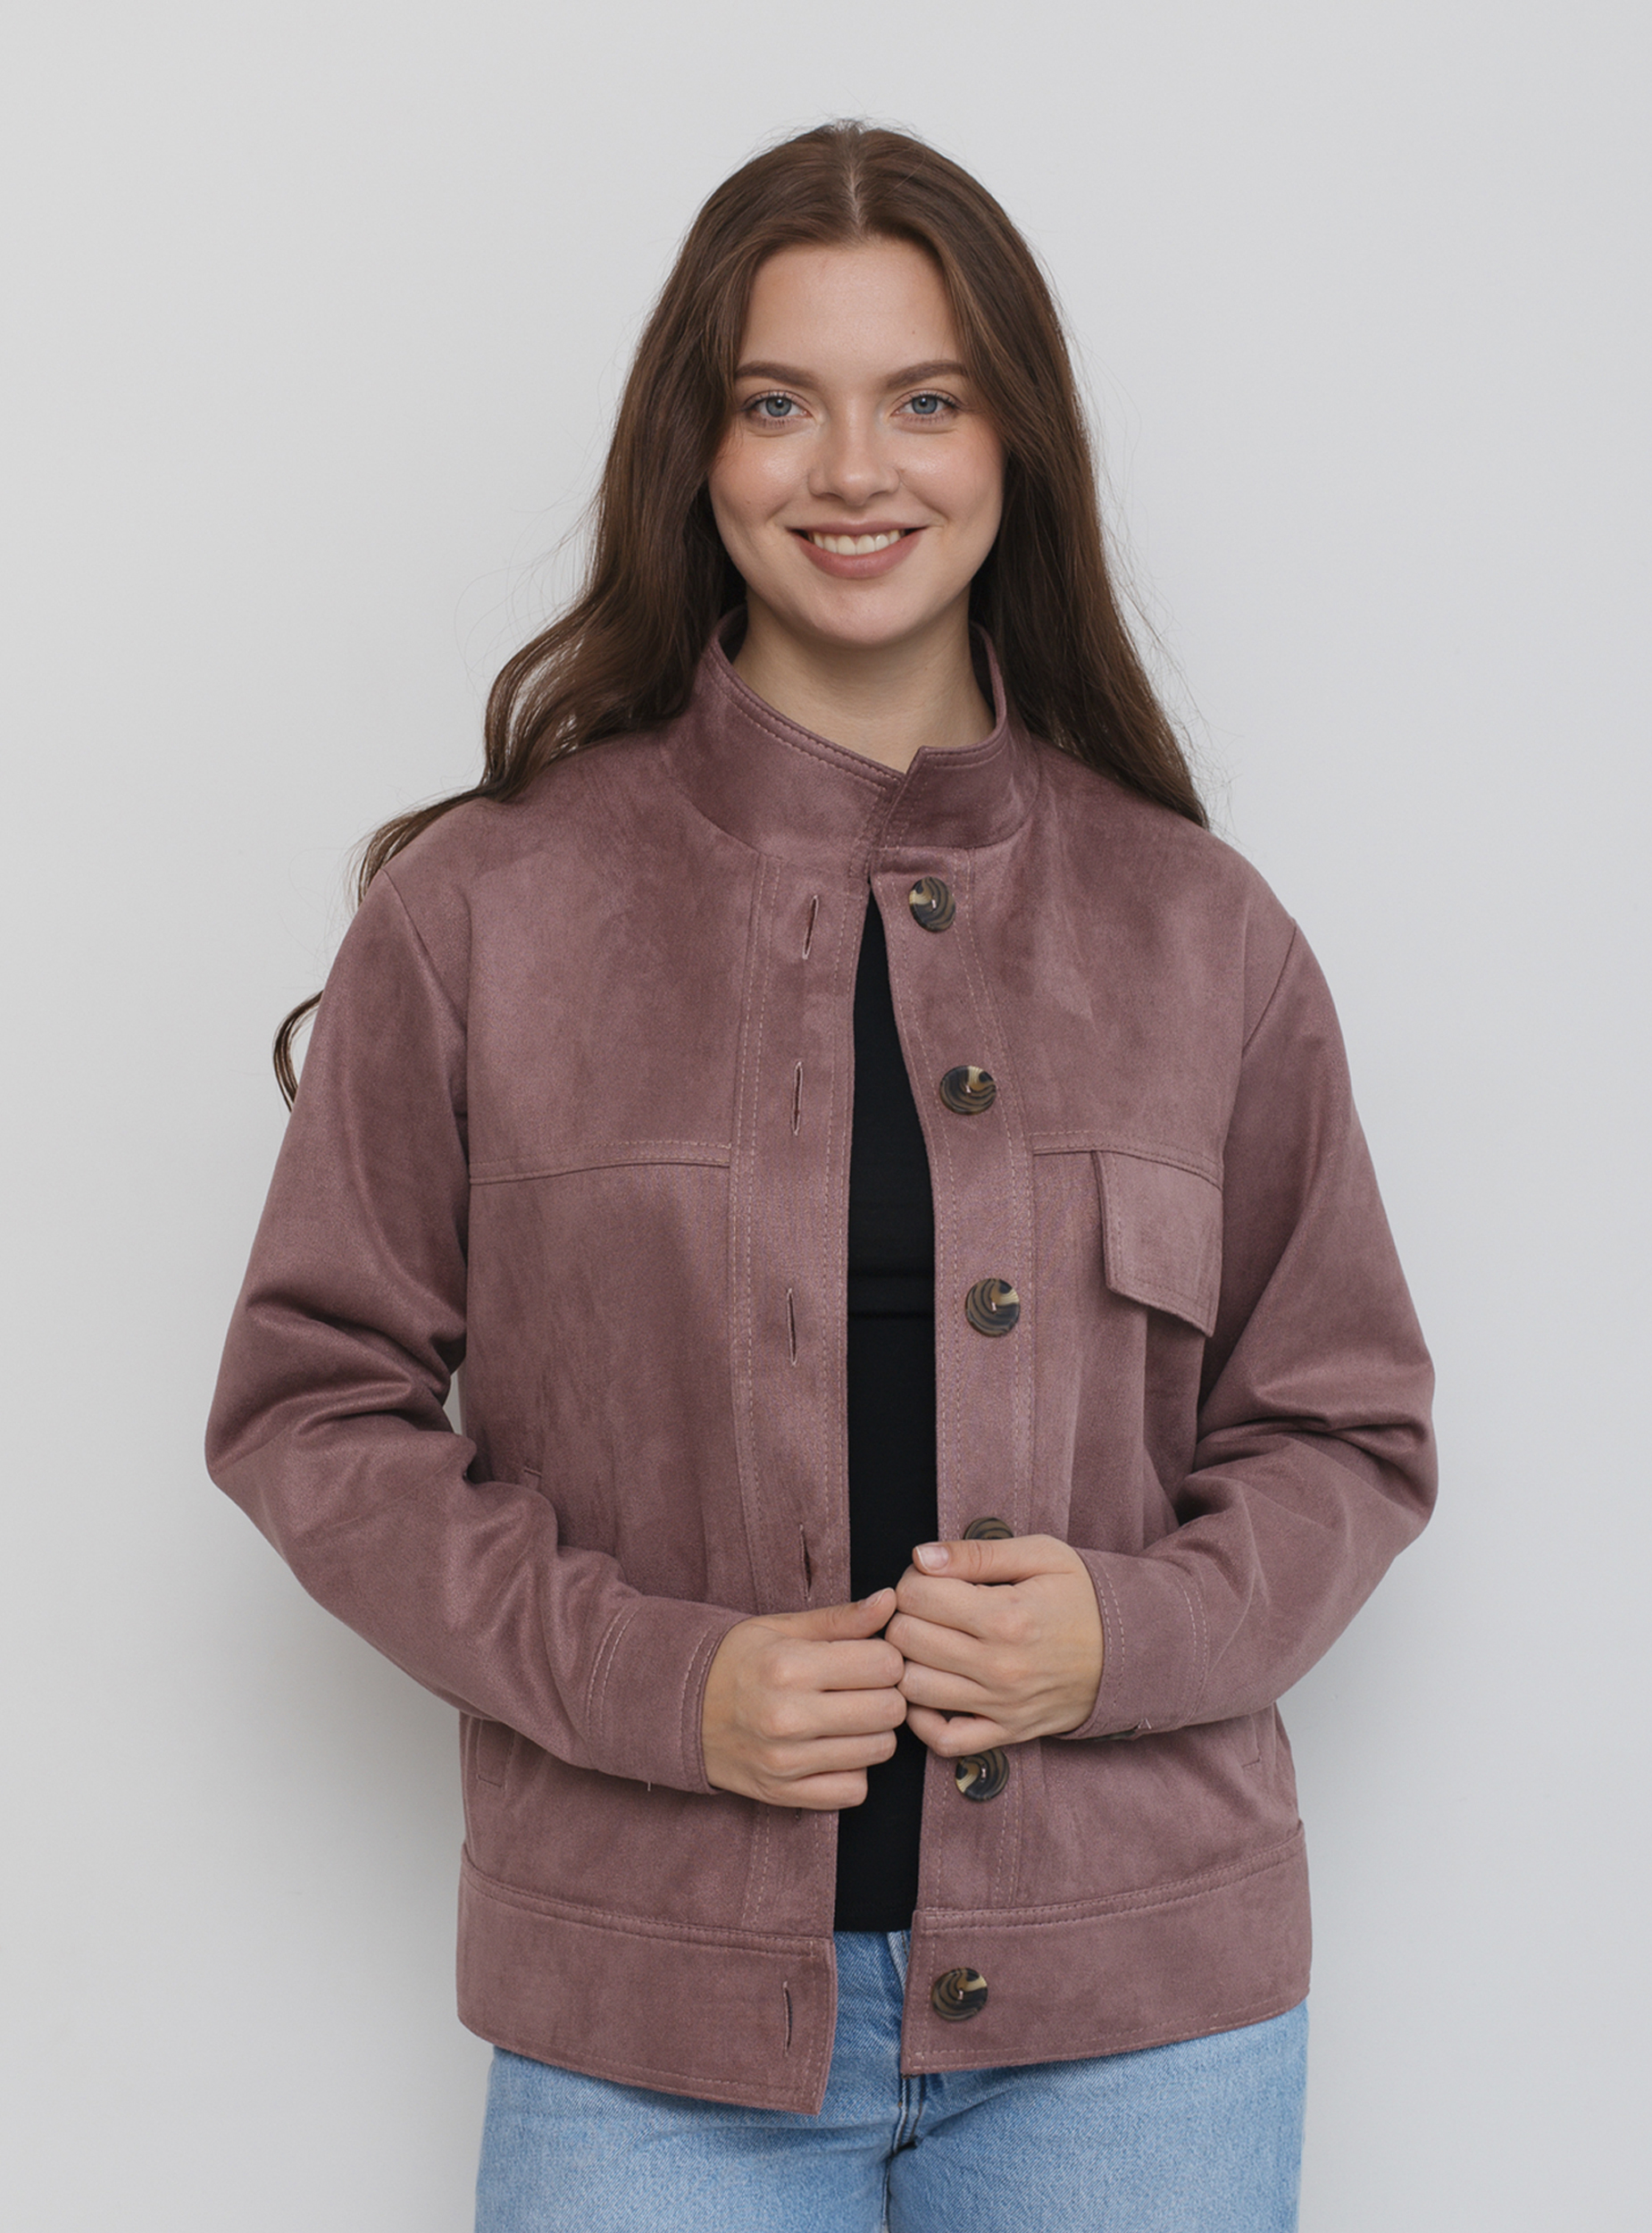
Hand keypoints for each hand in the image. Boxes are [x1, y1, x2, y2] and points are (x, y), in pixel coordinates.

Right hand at [702, 1590, 906, 1808]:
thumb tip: (890, 1601)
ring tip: (847, 1716)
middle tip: (864, 1688)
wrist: (675, 1709)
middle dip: (887, 1694)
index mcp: (790, 1666)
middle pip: (889, 1710)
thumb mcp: (782, 1628)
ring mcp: (785, 1762)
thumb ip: (841, 1618)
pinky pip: (854, 1791)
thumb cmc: (736, 1660)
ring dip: (873, 1732)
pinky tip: (834, 1749)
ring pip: (879, 1750)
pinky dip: (853, 1771)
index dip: (887, 1657)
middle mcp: (788, 1717)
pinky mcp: (782, 1794)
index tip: (869, 1658)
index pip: (885, 1665)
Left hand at [887, 1534, 1103, 1754]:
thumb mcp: (1040, 1556)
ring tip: (925, 1644)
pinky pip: (944, 1741)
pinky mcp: (1007, 1733)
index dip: (910, 1580)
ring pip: (913, 1689)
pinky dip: (923, 1720)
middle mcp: (1000, 1667)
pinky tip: (929, 1691)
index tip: (926, 1578)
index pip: (916, 1596)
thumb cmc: (1083, 1597)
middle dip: (903, 1616)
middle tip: (923, 1608)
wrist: (1135, 1651)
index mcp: (1006, 1616)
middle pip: (906, 1641)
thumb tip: (921, 1557)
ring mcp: (1002, 1706)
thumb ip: (977, 1554)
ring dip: (906, 1663)